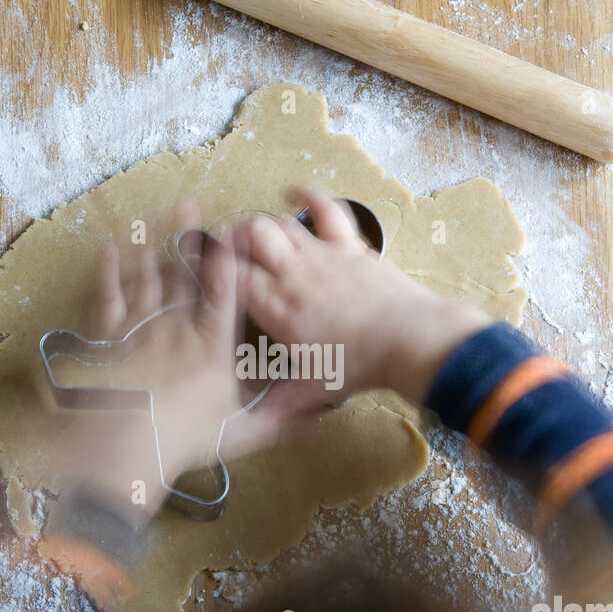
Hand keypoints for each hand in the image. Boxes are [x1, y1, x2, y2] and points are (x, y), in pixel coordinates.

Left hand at [60, 203, 290, 515]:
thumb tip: (321, 417)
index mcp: (212, 345)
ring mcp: (139, 328)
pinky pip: (108, 296)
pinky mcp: (107, 338)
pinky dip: (108, 271)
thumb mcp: (243, 434)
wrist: (125, 445)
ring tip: (153, 213)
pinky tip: (109, 249)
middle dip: (187, 235)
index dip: (227, 257)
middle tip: (189, 201)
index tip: (229, 228)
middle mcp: (177, 327)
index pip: (224, 291)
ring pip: (147, 276)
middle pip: (183, 272)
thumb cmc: (185, 440)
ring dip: (151, 242)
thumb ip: (281, 420)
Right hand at [232, 187, 491, 404]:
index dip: (211, 270)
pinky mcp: (350, 246)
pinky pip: (326, 209)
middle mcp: (293, 275)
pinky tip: (293, 192)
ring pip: (280, 224)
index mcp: (277, 308)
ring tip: (254, 235)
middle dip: (233, 237)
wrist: (409, 341)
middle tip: (229, 249)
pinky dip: (307, 194)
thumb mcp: (313, 388)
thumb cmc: (360, 366)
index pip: (230, 278)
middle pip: (250, 236)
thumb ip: (281, 399)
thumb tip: (256, 419)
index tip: (203, 271)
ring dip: (263, 225)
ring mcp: (321, 255)